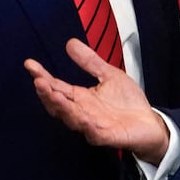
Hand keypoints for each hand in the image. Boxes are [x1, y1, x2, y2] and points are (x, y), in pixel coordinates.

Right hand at [25, 39, 169, 161]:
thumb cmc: (128, 103)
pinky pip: (94, 134)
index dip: (42, 76)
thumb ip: (90, 62)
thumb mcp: (109, 75)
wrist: (149, 123)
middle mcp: (82, 112)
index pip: (56, 86)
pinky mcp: (107, 137)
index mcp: (80, 98)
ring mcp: (93, 126)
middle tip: (38, 81)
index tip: (30, 64)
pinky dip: (88, 127)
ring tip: (54, 95)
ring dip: (62, 108)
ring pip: (72, 119)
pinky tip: (83, 119)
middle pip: (59, 104)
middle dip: (47, 94)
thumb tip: (70, 43)